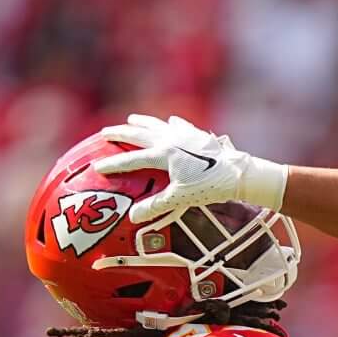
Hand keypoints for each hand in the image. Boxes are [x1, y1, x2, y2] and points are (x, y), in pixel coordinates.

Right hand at [89, 114, 288, 228]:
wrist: (239, 173)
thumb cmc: (210, 186)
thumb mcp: (180, 198)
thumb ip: (156, 206)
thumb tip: (133, 217)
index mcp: (163, 155)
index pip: (132, 159)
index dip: (114, 163)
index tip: (98, 167)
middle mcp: (170, 140)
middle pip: (139, 133)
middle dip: (120, 133)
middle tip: (104, 133)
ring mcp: (185, 134)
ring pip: (157, 124)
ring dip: (143, 122)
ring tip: (131, 119)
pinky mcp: (198, 135)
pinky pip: (179, 125)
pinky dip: (170, 123)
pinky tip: (170, 122)